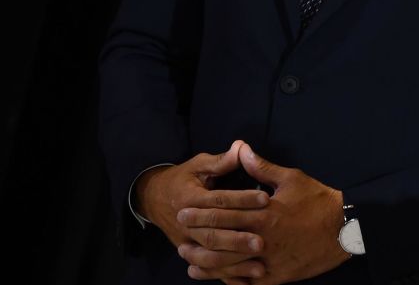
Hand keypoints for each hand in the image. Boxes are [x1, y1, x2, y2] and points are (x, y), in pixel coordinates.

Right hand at [134, 140, 268, 282]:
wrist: (152, 199)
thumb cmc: (182, 179)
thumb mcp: (198, 165)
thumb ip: (221, 161)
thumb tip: (242, 147)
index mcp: (191, 199)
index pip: (219, 200)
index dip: (242, 199)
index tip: (266, 199)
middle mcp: (187, 223)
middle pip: (213, 234)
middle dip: (238, 239)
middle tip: (262, 242)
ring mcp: (185, 242)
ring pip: (209, 256)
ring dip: (233, 262)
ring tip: (259, 265)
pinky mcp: (188, 253)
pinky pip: (206, 269)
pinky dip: (224, 276)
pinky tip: (246, 280)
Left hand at [176, 142, 349, 284]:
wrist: (344, 228)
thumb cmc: (318, 200)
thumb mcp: (292, 178)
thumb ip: (262, 168)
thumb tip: (242, 150)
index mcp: (263, 213)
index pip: (223, 213)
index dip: (200, 213)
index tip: (183, 212)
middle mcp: (262, 238)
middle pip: (220, 240)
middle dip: (196, 237)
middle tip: (179, 235)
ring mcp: (268, 260)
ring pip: (228, 266)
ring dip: (205, 265)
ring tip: (189, 263)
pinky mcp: (277, 276)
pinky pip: (247, 282)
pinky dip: (230, 281)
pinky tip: (218, 280)